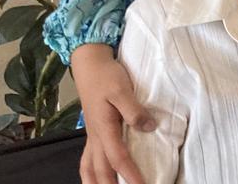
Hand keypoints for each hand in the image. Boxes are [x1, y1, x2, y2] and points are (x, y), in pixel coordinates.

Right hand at [71, 44, 155, 183]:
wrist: (90, 64)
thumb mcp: (123, 90)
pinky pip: (88, 158)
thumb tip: (149, 127)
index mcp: (104, 128)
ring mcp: (92, 135)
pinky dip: (90, 172)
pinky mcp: (93, 131)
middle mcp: (95, 136)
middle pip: (100, 170)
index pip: (118, 158)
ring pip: (89, 167)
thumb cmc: (107, 76)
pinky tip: (97, 176)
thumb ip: (134, 110)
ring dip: (96, 182)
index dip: (131, 174)